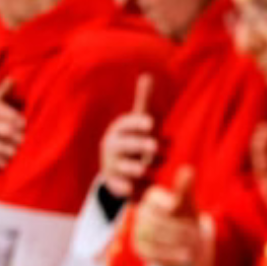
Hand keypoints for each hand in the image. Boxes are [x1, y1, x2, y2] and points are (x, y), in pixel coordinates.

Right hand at [99, 75, 156, 198]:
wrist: (117, 167)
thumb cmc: (134, 138)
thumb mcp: (139, 121)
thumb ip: (144, 100)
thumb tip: (147, 75)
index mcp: (120, 129)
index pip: (127, 124)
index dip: (138, 123)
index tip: (151, 123)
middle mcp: (113, 147)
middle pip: (125, 145)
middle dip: (139, 145)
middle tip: (154, 146)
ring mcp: (112, 165)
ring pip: (123, 167)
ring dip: (135, 168)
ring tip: (146, 169)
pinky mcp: (114, 183)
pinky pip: (118, 187)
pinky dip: (125, 189)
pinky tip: (134, 190)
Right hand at [132, 165, 201, 265]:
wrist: (185, 242)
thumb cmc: (185, 218)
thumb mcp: (188, 203)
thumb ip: (185, 188)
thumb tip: (188, 168)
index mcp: (152, 197)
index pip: (156, 200)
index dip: (171, 206)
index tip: (186, 214)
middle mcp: (141, 213)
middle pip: (156, 221)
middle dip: (178, 230)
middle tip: (196, 235)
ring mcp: (138, 231)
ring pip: (154, 238)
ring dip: (176, 243)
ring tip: (193, 247)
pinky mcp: (140, 248)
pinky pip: (152, 253)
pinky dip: (171, 256)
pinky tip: (185, 257)